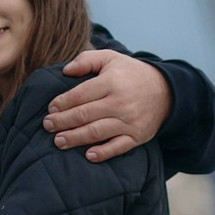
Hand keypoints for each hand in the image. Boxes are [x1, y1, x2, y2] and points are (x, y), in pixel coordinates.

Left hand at [46, 49, 172, 161]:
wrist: (167, 90)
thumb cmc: (130, 74)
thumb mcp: (111, 58)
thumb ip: (86, 60)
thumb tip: (65, 70)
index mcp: (112, 82)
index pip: (80, 95)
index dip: (62, 103)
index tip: (50, 109)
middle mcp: (120, 103)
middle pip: (84, 115)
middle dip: (62, 122)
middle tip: (47, 126)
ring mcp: (130, 121)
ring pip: (97, 132)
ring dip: (75, 138)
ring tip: (58, 141)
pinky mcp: (138, 136)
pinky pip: (119, 147)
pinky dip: (104, 152)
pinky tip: (88, 156)